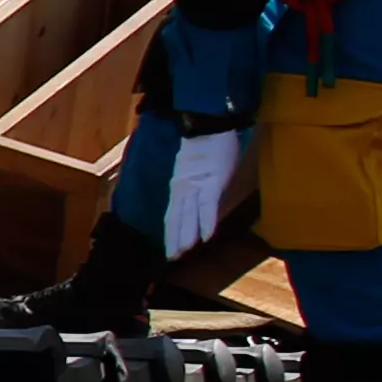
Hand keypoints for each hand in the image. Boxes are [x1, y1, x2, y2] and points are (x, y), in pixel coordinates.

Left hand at [159, 119, 244, 257]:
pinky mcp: (212, 181)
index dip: (172, 233)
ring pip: (189, 215)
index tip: (170, 251)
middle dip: (175, 239)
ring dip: (186, 236)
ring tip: (182, 253)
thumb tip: (195, 199)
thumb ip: (196, 185)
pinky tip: (205, 237)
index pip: (174, 215)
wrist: (211, 122)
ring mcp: (197, 185)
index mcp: (180, 186)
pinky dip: (206, 221)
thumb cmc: (208, 144)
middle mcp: (185, 188)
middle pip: (178, 218)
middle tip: (172, 259)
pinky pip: (208, 204)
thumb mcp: (199, 169)